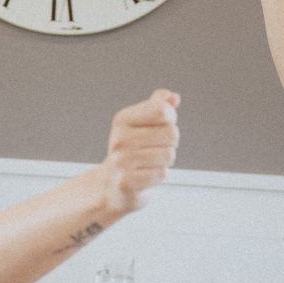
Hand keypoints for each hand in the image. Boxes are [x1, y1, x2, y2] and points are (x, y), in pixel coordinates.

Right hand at [103, 91, 179, 214]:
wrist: (110, 185)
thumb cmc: (131, 152)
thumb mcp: (141, 124)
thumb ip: (157, 106)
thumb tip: (173, 97)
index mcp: (123, 119)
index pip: (163, 110)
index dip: (170, 119)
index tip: (158, 128)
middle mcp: (120, 138)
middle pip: (172, 133)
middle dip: (169, 143)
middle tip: (152, 150)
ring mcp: (122, 161)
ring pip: (169, 154)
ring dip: (165, 162)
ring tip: (148, 164)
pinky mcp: (127, 182)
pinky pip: (162, 174)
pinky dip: (159, 176)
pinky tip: (146, 176)